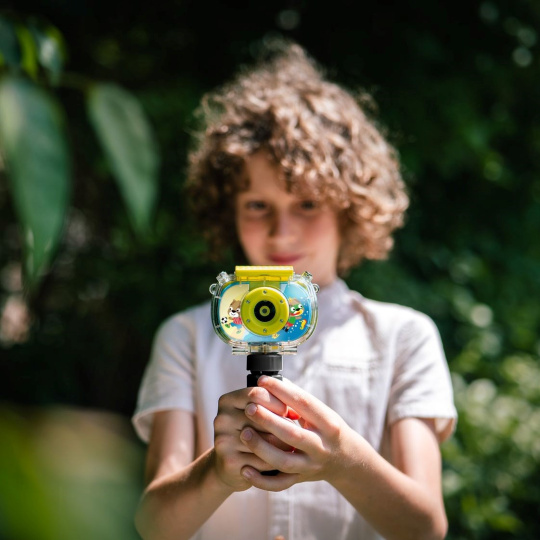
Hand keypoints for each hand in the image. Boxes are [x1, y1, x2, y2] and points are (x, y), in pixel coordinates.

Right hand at [212, 385, 292, 490]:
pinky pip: (263, 460)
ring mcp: (223, 441)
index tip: (286, 411)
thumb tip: (296, 410)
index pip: (256, 393)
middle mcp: (222, 419)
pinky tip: (280, 460)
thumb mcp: (256, 413)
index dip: (277, 402)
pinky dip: (276, 461)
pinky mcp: (229, 462)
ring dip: (284, 444)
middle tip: (295, 432)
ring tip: (292, 445)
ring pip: (266, 440)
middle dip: (283, 425)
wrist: (231, 464)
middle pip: (262, 417)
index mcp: (227, 401)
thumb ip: (272, 402)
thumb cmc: (251, 431)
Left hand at [239, 376, 350, 490]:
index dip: (282, 391)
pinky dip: (261, 480)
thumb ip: (298, 399)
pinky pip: (279, 484)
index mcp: (328, 423)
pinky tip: (245, 469)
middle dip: (269, 421)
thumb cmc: (327, 428)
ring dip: (262, 448)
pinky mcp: (300, 480)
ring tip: (244, 433)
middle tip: (249, 408)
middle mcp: (321, 446)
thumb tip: (273, 380)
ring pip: (284, 461)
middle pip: (293, 434)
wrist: (346, 460)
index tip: (262, 380)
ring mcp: (311, 466)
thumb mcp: (322, 412)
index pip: (304, 404)